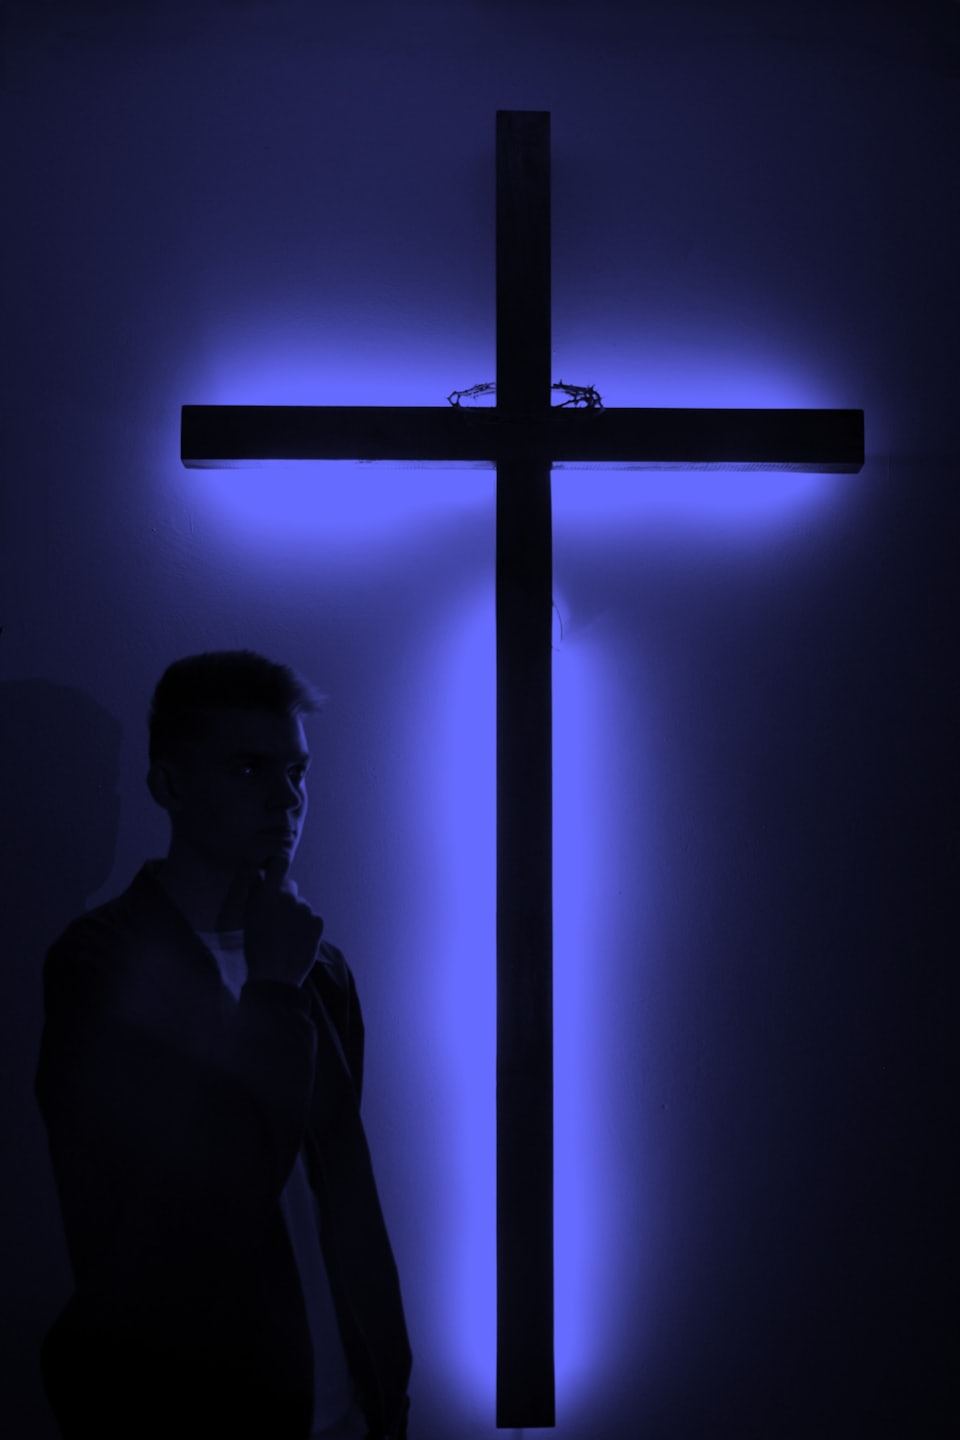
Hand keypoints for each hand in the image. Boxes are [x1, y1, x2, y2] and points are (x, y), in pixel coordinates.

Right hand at [243, 854, 323, 987]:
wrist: (276, 976)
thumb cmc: (257, 948)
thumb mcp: (249, 918)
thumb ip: (254, 892)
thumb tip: (256, 872)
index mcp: (268, 896)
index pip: (280, 864)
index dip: (278, 863)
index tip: (276, 867)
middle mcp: (289, 899)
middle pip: (290, 886)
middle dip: (285, 896)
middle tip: (278, 915)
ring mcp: (306, 910)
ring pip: (302, 905)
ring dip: (297, 913)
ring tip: (287, 934)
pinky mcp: (318, 922)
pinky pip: (313, 917)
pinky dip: (308, 925)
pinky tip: (298, 939)